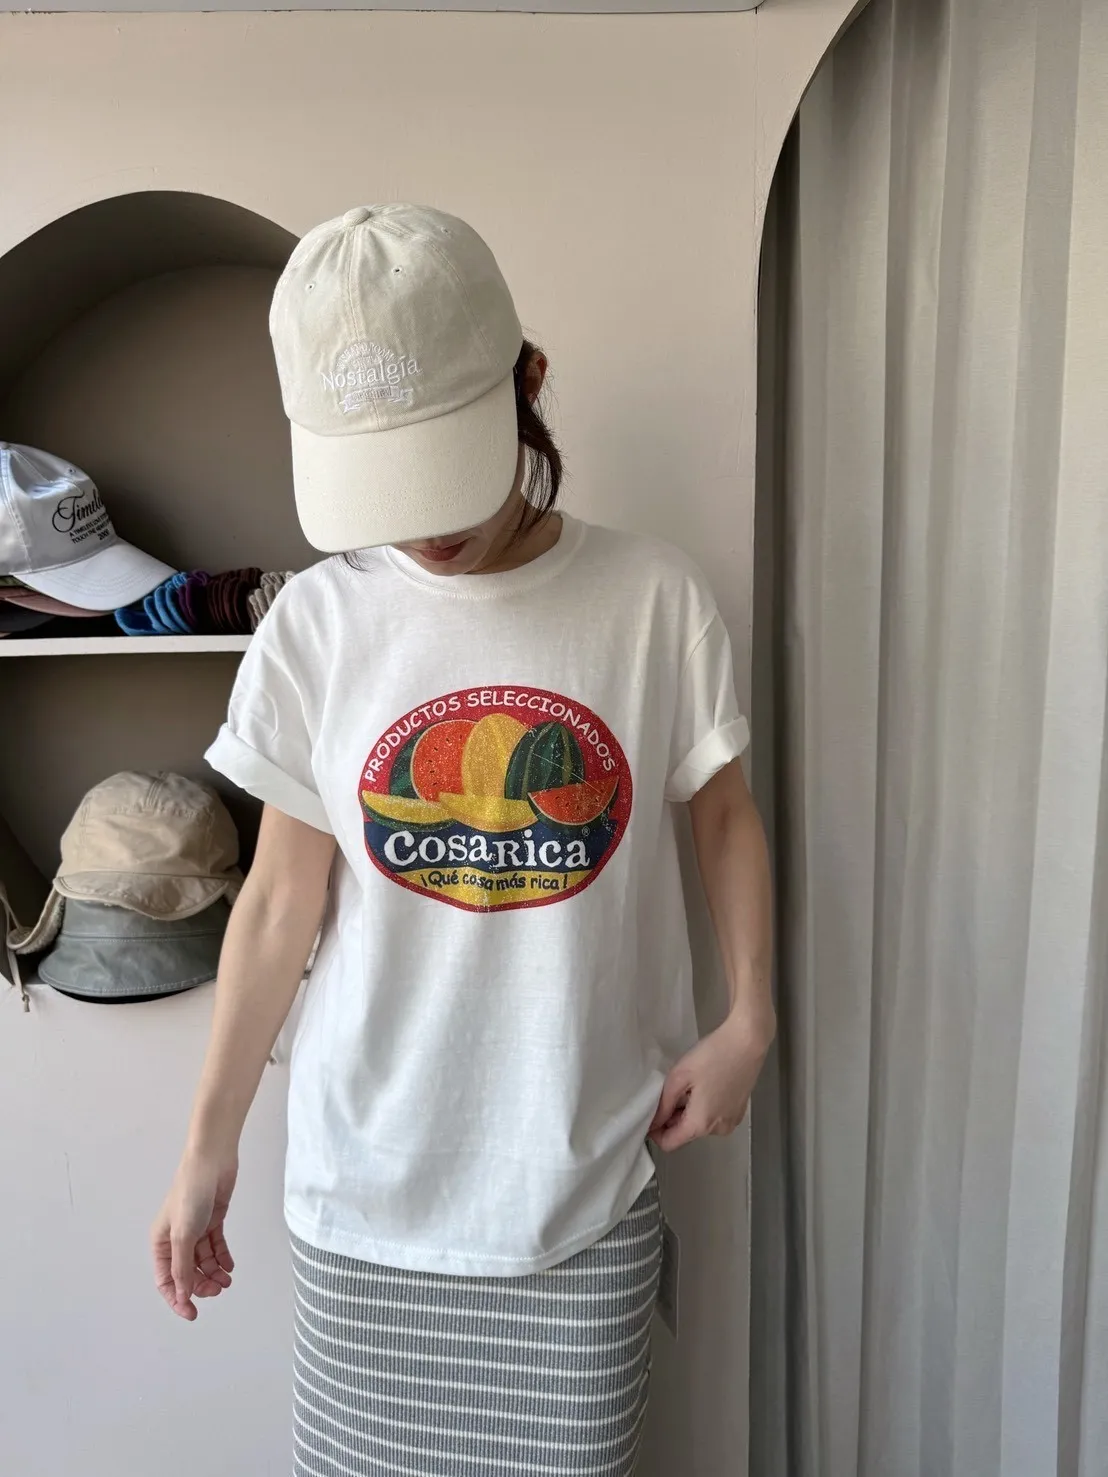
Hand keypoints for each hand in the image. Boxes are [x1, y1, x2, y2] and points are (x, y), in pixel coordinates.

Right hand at [151, 1150, 237, 1320]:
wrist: (212, 1162)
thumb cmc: (191, 1194)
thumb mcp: (183, 1235)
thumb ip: (183, 1267)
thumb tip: (182, 1294)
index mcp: (160, 1242)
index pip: (166, 1280)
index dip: (178, 1298)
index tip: (192, 1314)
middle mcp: (176, 1238)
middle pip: (187, 1272)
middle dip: (202, 1284)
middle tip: (219, 1289)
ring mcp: (195, 1230)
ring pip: (203, 1261)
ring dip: (214, 1273)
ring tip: (227, 1280)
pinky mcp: (212, 1221)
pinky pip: (216, 1247)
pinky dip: (222, 1258)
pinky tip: (230, 1267)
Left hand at [649, 1008, 774, 1150]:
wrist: (747, 1041)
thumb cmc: (712, 1056)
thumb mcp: (679, 1077)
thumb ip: (663, 1105)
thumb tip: (653, 1123)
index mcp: (700, 1124)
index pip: (669, 1143)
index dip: (654, 1131)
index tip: (649, 1113)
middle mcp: (718, 1130)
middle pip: (685, 1134)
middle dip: (671, 1118)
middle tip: (669, 1091)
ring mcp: (731, 1122)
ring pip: (699, 1125)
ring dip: (688, 1112)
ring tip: (689, 1085)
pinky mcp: (739, 1112)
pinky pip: (714, 1118)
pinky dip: (704, 1108)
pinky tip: (705, 1086)